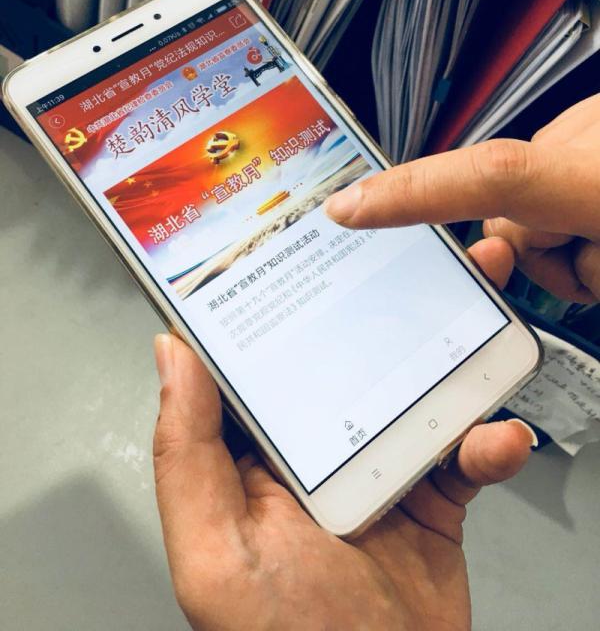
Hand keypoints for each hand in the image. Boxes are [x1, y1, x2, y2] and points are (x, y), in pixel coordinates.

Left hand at [154, 249, 535, 630]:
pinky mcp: (427, 499)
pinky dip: (484, 441)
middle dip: (380, 316)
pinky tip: (493, 438)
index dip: (278, 304)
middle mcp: (311, 456)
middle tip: (412, 267)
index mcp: (253, 457)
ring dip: (446, 361)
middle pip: (345, 363)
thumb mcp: (216, 552)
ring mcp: (372, 475)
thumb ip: (186, 454)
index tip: (303, 250)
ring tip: (474, 325)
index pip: (260, 362)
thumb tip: (171, 356)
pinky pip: (459, 452)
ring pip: (410, 394)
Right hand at [325, 94, 599, 302]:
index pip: (492, 177)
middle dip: (533, 247)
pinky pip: (549, 172)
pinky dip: (570, 204)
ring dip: (559, 232)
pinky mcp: (590, 122)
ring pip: (528, 198)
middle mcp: (592, 134)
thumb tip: (499, 253)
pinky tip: (599, 219)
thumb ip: (566, 270)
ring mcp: (591, 123)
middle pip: (505, 211)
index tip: (349, 207)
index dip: (410, 191)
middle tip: (588, 255)